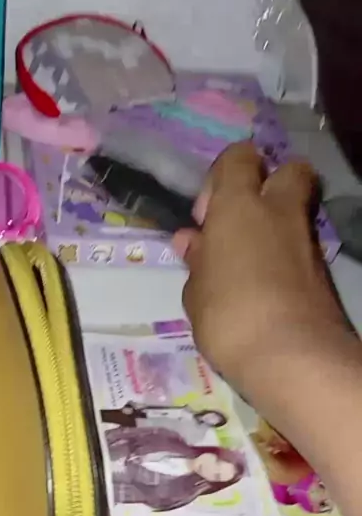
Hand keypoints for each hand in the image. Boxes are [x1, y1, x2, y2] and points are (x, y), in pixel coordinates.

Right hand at [177, 141, 349, 399]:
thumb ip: (197, 261)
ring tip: (242, 269)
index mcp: (239, 207)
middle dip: (268, 186)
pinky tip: (261, 292)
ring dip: (272, 230)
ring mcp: (307, 243)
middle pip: (289, 171)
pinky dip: (284, 260)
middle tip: (239, 224)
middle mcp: (279, 213)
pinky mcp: (322, 274)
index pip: (238, 158)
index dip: (222, 177)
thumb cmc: (229, 316)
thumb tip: (192, 241)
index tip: (206, 217)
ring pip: (294, 215)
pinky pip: (300, 251)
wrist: (293, 358)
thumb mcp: (196, 292)